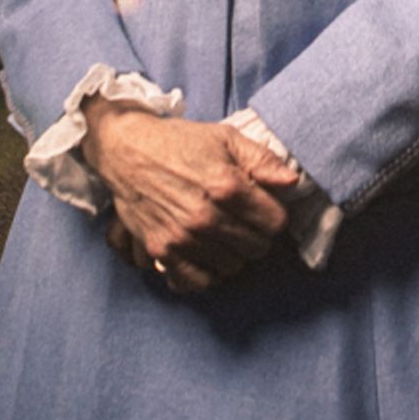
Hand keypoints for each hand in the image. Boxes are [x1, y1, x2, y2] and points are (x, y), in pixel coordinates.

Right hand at [82, 104, 300, 292]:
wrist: (126, 150)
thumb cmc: (179, 142)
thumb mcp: (226, 138)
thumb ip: (263, 160)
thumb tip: (292, 182)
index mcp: (227, 186)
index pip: (276, 224)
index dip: (274, 215)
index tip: (263, 208)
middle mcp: (206, 217)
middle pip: (257, 249)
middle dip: (256, 235)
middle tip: (242, 220)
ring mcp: (182, 238)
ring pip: (231, 267)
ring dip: (232, 254)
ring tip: (222, 234)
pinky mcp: (161, 251)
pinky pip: (197, 281)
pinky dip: (206, 273)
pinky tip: (205, 254)